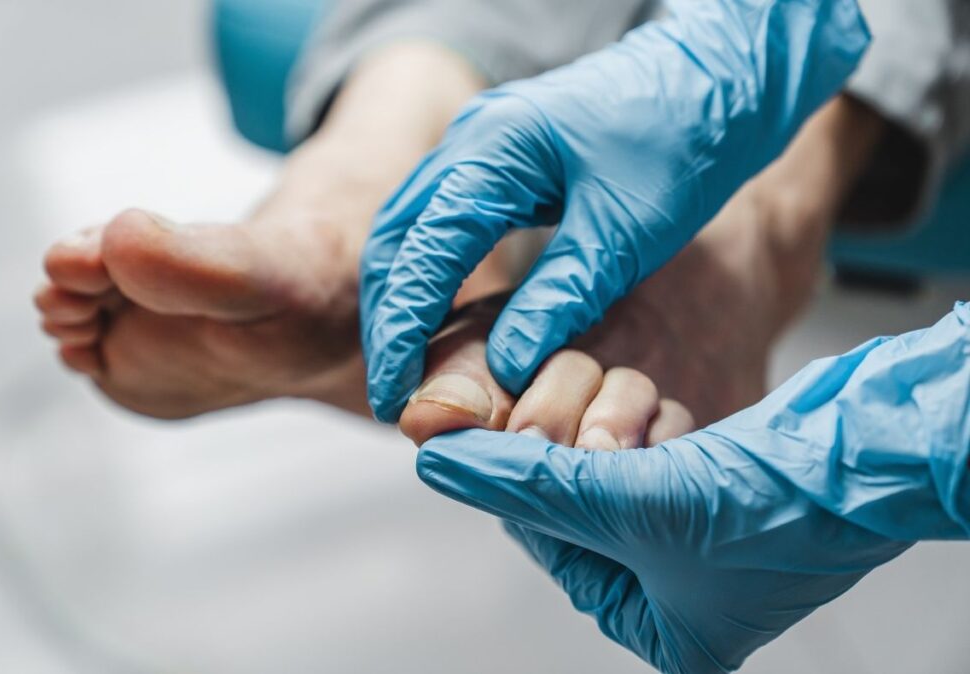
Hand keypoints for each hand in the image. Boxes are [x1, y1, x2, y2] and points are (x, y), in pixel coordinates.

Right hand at [360, 0, 869, 420]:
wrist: (720, 76)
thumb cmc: (684, 139)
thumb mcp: (626, 230)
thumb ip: (561, 296)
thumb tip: (506, 366)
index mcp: (495, 150)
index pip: (422, 251)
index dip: (401, 330)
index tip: (394, 394)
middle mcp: (471, 140)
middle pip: (397, 239)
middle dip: (388, 319)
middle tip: (393, 391)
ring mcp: (480, 144)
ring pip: (412, 229)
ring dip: (404, 298)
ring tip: (409, 366)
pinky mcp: (499, 160)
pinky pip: (442, 221)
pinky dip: (432, 274)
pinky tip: (444, 318)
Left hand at [416, 304, 969, 672]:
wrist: (869, 453)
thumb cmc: (777, 509)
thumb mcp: (631, 504)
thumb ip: (529, 482)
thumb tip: (446, 463)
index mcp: (663, 631)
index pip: (551, 549)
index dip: (527, 490)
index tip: (501, 440)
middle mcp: (679, 589)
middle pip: (578, 505)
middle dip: (584, 455)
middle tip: (596, 428)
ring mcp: (697, 533)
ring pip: (610, 463)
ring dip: (623, 428)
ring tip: (656, 428)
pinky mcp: (715, 480)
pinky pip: (651, 441)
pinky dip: (654, 420)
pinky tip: (676, 419)